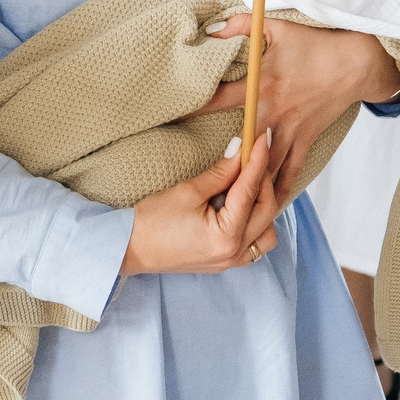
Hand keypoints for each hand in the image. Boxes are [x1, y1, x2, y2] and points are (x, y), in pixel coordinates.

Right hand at [121, 130, 283, 276]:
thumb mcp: (188, 192)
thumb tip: (239, 151)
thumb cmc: (152, 222)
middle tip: (254, 155)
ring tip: (248, 182)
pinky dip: (258, 223)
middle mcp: (234, 253)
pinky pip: (256, 243)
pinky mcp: (227, 262)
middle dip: (264, 179)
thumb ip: (220, 173)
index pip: (250, 190)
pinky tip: (244, 206)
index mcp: (225, 236)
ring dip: (264, 204)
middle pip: (267, 209)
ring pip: (268, 230)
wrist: (131, 248)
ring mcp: (232, 261)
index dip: (257, 160)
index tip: (262, 138)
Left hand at [202, 15, 399, 190]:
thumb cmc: (315, 44)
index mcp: (261, 86)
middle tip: (195, 181)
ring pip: (263, 164)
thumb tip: (211, 29)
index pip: (218, 100)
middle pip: (237, 143)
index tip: (168, 118)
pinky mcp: (305, 139)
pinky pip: (291, 170)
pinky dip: (281, 188)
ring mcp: (289, 130)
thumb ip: (241, 25)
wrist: (356, 64)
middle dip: (217, 160)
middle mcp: (272, 113)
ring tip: (225, 203)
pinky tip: (269, 205)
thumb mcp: (277, 27)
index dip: (192, 109)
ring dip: (248, 183)